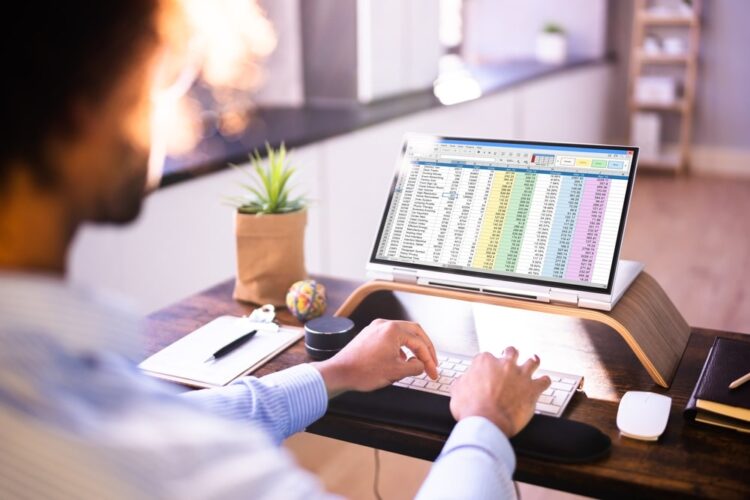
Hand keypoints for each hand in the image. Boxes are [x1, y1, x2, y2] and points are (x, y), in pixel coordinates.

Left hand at [312, 319, 438, 397]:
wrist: (339, 373)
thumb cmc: (362, 371)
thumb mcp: (396, 372)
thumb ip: (415, 367)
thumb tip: (421, 365)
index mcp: (393, 330)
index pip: (419, 342)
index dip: (429, 359)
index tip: (433, 371)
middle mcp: (384, 325)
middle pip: (414, 332)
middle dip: (425, 348)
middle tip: (432, 361)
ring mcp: (375, 328)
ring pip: (402, 334)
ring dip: (412, 347)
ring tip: (417, 363)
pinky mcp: (368, 335)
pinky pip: (390, 338)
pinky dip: (399, 348)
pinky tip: (400, 360)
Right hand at [450, 347, 550, 436]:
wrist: (487, 422)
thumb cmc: (471, 409)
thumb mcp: (457, 391)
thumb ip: (462, 381)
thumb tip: (463, 381)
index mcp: (485, 362)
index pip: (486, 357)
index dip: (487, 365)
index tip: (486, 372)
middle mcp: (504, 364)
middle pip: (511, 352)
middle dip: (510, 355)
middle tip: (509, 360)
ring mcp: (520, 375)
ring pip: (532, 361)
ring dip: (532, 363)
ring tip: (533, 363)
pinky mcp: (533, 389)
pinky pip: (544, 381)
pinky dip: (544, 382)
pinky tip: (542, 383)